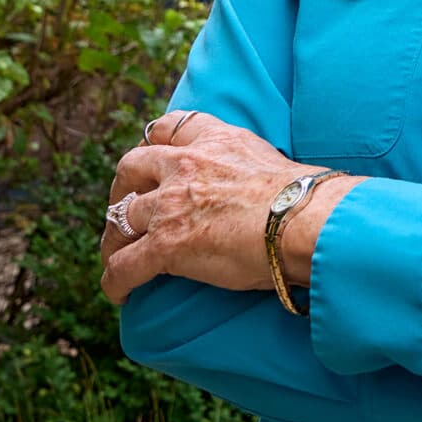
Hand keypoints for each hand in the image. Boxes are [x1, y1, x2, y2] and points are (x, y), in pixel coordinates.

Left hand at [98, 112, 344, 304]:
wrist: (304, 220)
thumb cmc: (306, 199)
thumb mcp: (272, 162)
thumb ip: (250, 168)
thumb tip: (267, 190)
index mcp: (217, 141)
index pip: (171, 127)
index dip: (155, 145)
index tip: (153, 160)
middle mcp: (186, 165)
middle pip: (131, 167)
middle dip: (122, 188)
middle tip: (125, 208)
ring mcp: (171, 204)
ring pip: (121, 217)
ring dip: (115, 238)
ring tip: (118, 255)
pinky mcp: (165, 244)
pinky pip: (125, 265)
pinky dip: (116, 280)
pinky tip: (120, 294)